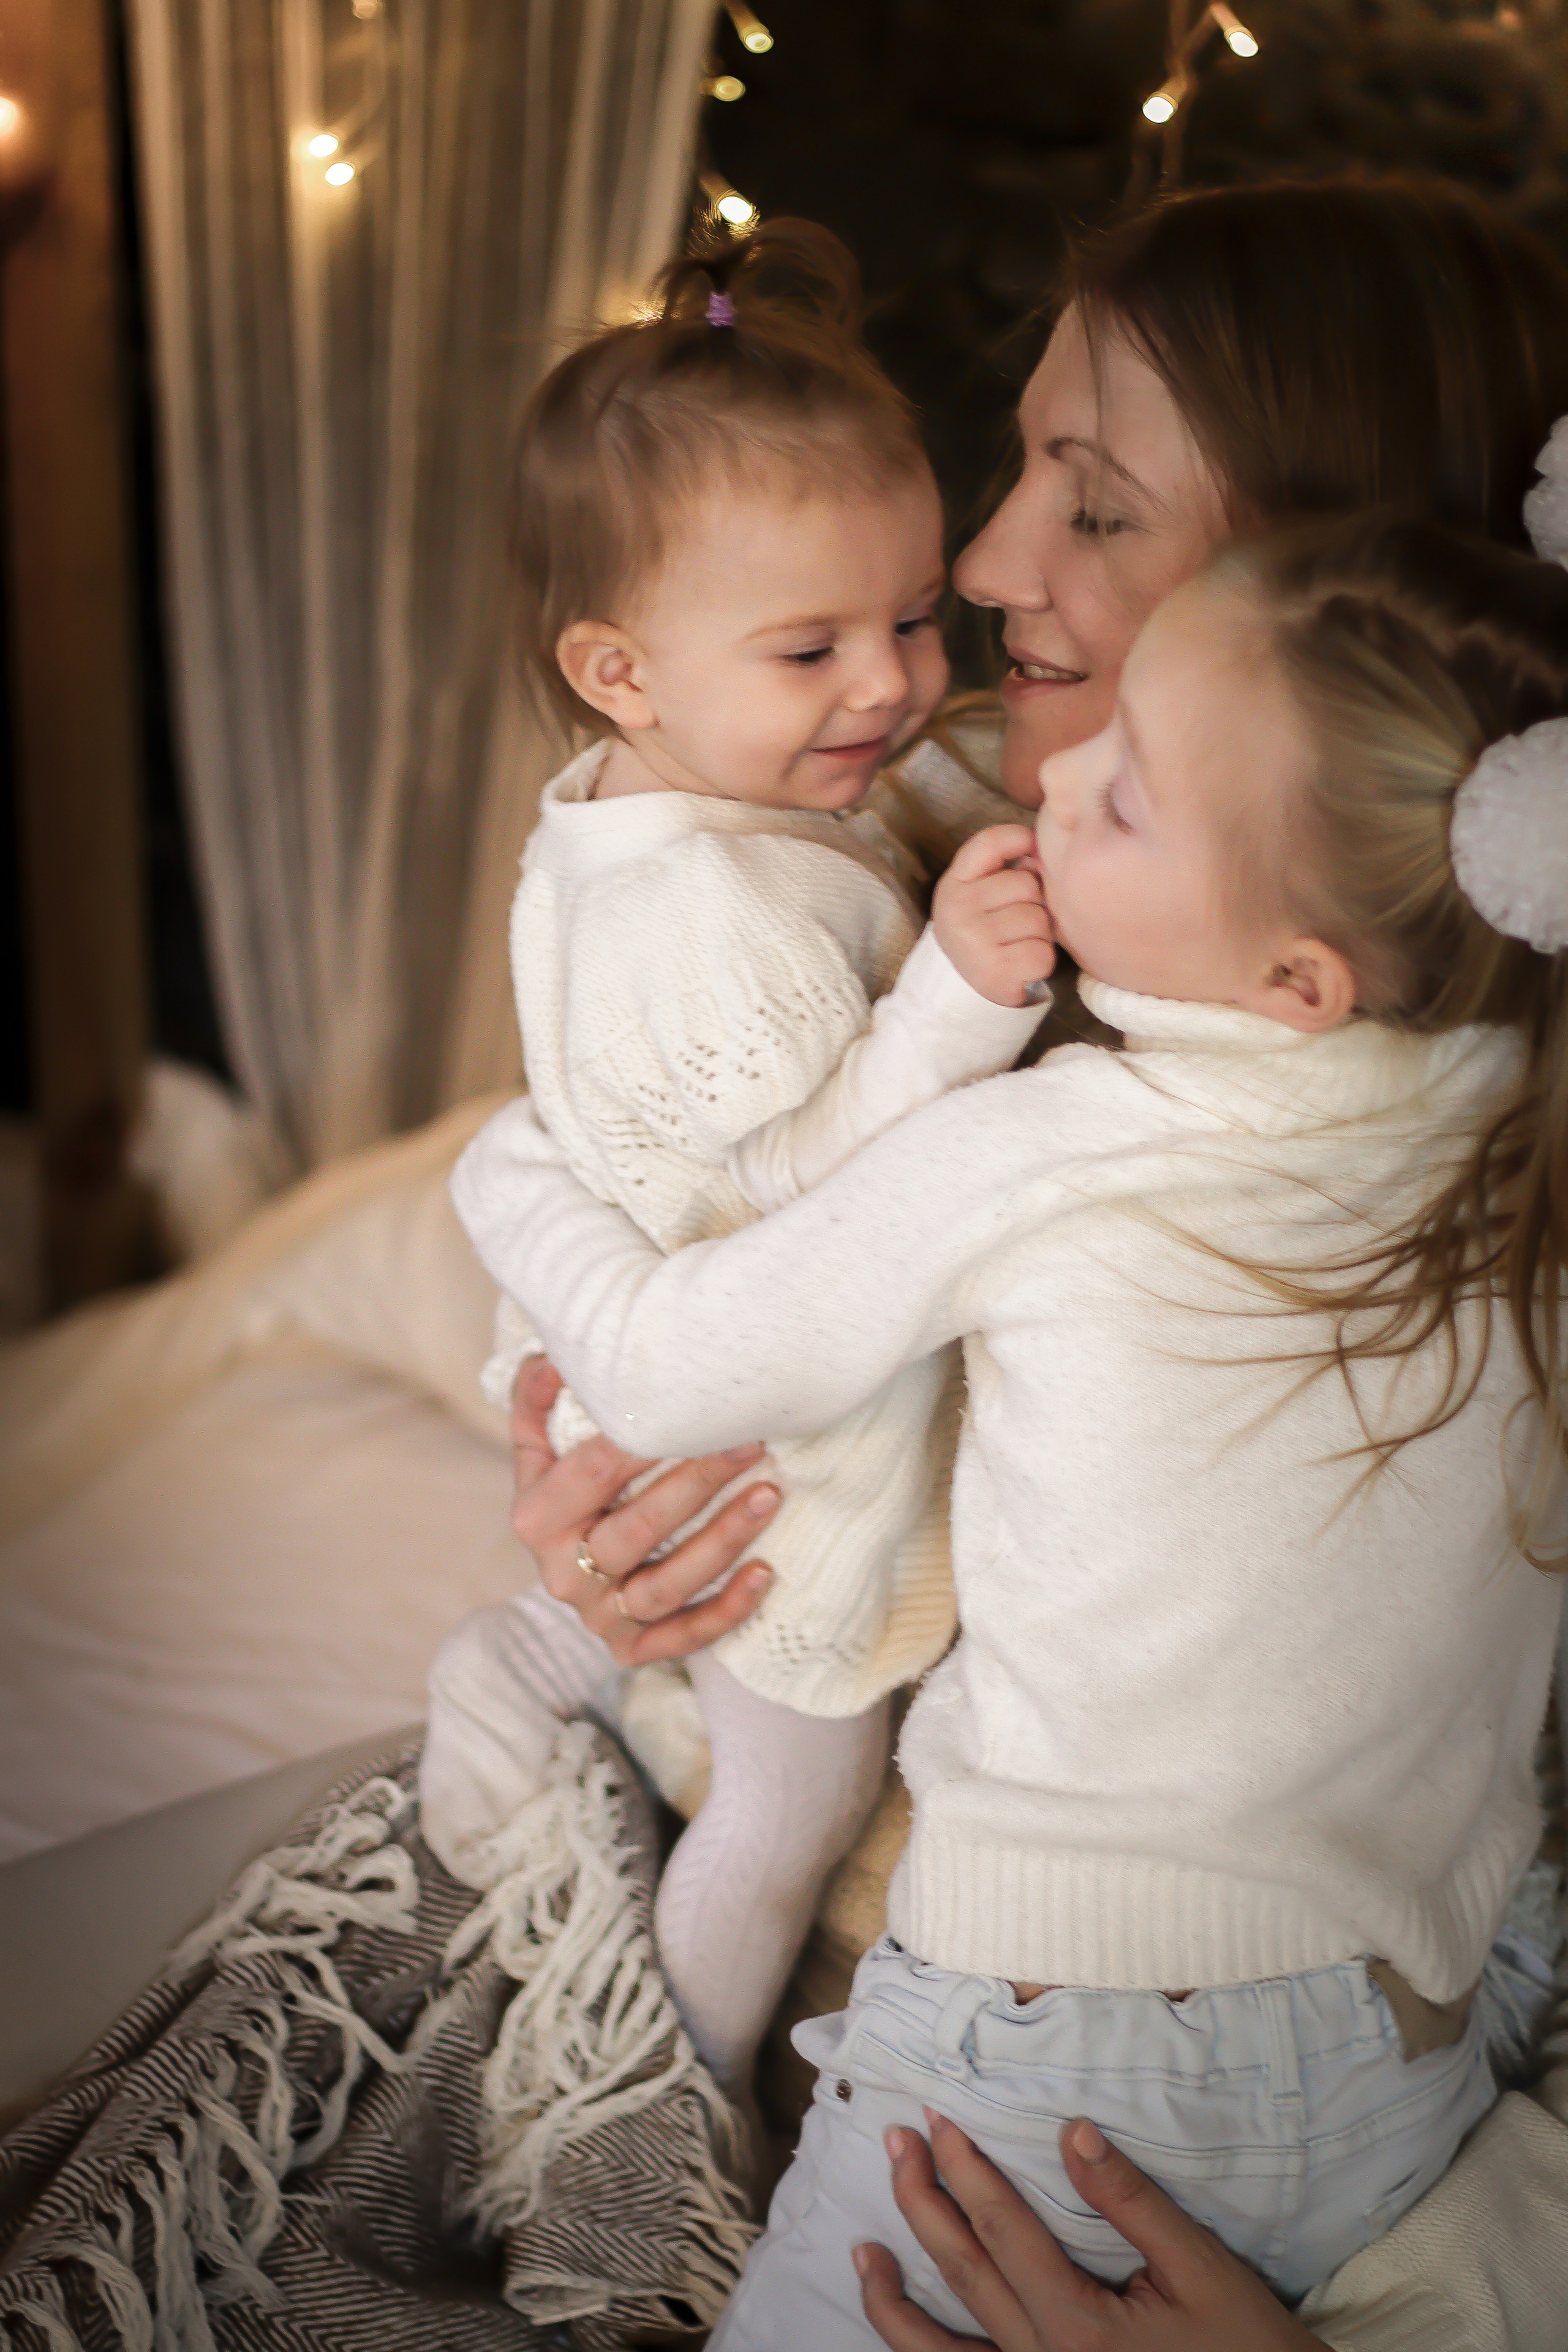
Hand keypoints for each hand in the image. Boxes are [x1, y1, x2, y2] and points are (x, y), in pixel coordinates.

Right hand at [509, 1356, 777, 1666]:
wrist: (566, 1562)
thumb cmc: (567, 1487)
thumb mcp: (541, 1444)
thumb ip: (539, 1400)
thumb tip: (554, 1362)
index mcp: (535, 1518)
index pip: (593, 1472)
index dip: (644, 1440)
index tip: (696, 1407)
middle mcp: (562, 1574)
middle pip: (636, 1530)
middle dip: (697, 1482)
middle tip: (750, 1443)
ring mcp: (598, 1616)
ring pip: (667, 1586)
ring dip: (724, 1541)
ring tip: (770, 1495)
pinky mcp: (631, 1647)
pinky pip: (684, 1637)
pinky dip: (727, 1609)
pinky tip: (766, 1573)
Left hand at [857, 2113, 1327, 2351]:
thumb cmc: (1248, 2348)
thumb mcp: (1202, 2268)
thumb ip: (1131, 2201)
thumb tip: (1073, 2131)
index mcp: (1077, 2325)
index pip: (1002, 2231)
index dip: (966, 2169)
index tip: (936, 2119)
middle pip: (965, 2274)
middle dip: (923, 2203)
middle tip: (896, 2143)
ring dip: (893, 2304)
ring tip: (862, 2254)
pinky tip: (909, 2330)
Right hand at [932, 826, 1053, 1008]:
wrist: (959, 990)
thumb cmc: (981, 933)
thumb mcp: (979, 895)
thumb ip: (1005, 870)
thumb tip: (1042, 854)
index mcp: (954, 883)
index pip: (989, 842)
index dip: (1018, 838)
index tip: (1031, 846)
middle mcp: (958, 908)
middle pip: (1026, 883)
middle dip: (1035, 902)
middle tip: (1020, 921)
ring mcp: (974, 940)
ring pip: (1039, 920)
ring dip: (1040, 934)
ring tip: (1020, 943)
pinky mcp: (994, 971)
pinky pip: (1043, 954)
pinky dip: (1041, 962)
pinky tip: (1022, 965)